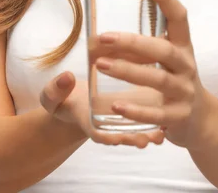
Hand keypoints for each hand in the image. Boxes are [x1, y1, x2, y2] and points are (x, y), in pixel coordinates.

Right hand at [39, 71, 165, 148]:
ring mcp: (117, 120)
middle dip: (132, 138)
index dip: (108, 135)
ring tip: (161, 134)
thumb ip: (55, 90)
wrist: (72, 103)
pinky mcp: (127, 112)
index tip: (118, 137)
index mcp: (87, 121)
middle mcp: (105, 124)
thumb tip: (67, 77)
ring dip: (147, 133)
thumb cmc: (63, 100)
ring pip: (134, 130)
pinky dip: (152, 120)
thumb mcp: (52, 97)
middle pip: (120, 136)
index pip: (97, 132)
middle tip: (146, 140)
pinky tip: (165, 118)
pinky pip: (140, 119)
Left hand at [93, 0, 207, 148]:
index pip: (180, 18)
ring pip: (158, 79)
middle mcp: (186, 66)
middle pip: (162, 50)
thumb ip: (147, 42)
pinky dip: (137, 110)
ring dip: (128, 71)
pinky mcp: (179, 117)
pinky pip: (158, 114)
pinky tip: (116, 105)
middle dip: (132, 42)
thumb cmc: (176, 80)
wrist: (201, 121)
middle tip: (103, 37)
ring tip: (100, 65)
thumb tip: (109, 26)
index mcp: (183, 46)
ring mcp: (184, 92)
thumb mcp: (170, 57)